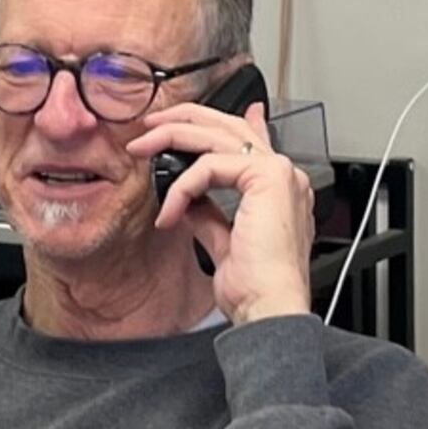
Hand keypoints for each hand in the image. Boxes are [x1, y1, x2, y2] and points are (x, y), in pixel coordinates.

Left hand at [130, 98, 314, 323]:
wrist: (270, 307)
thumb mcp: (225, 243)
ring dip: (172, 137)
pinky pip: (210, 166)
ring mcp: (280, 172)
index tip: (185, 121)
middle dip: (185, 120)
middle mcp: (286, 175)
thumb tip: (190, 201)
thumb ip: (210, 214)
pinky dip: (182, 187)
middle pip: (230, 126)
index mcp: (282, 189)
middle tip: (150, 126)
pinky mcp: (268, 177)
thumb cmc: (256, 287)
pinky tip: (169, 214)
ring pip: (216, 135)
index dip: (216, 125)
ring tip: (141, 148)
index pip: (249, 141)